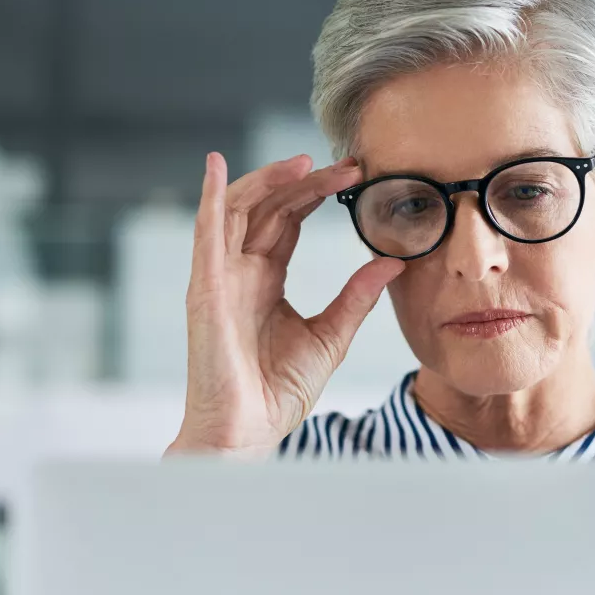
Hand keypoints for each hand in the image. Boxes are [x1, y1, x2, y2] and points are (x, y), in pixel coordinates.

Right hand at [164, 151, 403, 458]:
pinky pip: (203, 234)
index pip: (289, 221)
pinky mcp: (204, 289)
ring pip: (238, 209)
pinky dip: (206, 196)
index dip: (316, 194)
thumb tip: (391, 262)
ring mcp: (219, 277)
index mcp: (265, 281)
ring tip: (306, 162)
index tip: (355, 176)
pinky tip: (215, 164)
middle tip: (347, 166)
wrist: (247, 431)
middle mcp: (239, 272)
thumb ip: (356, 297)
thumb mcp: (330, 336)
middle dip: (305, 182)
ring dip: (269, 180)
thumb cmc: (277, 392)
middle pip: (269, 208)